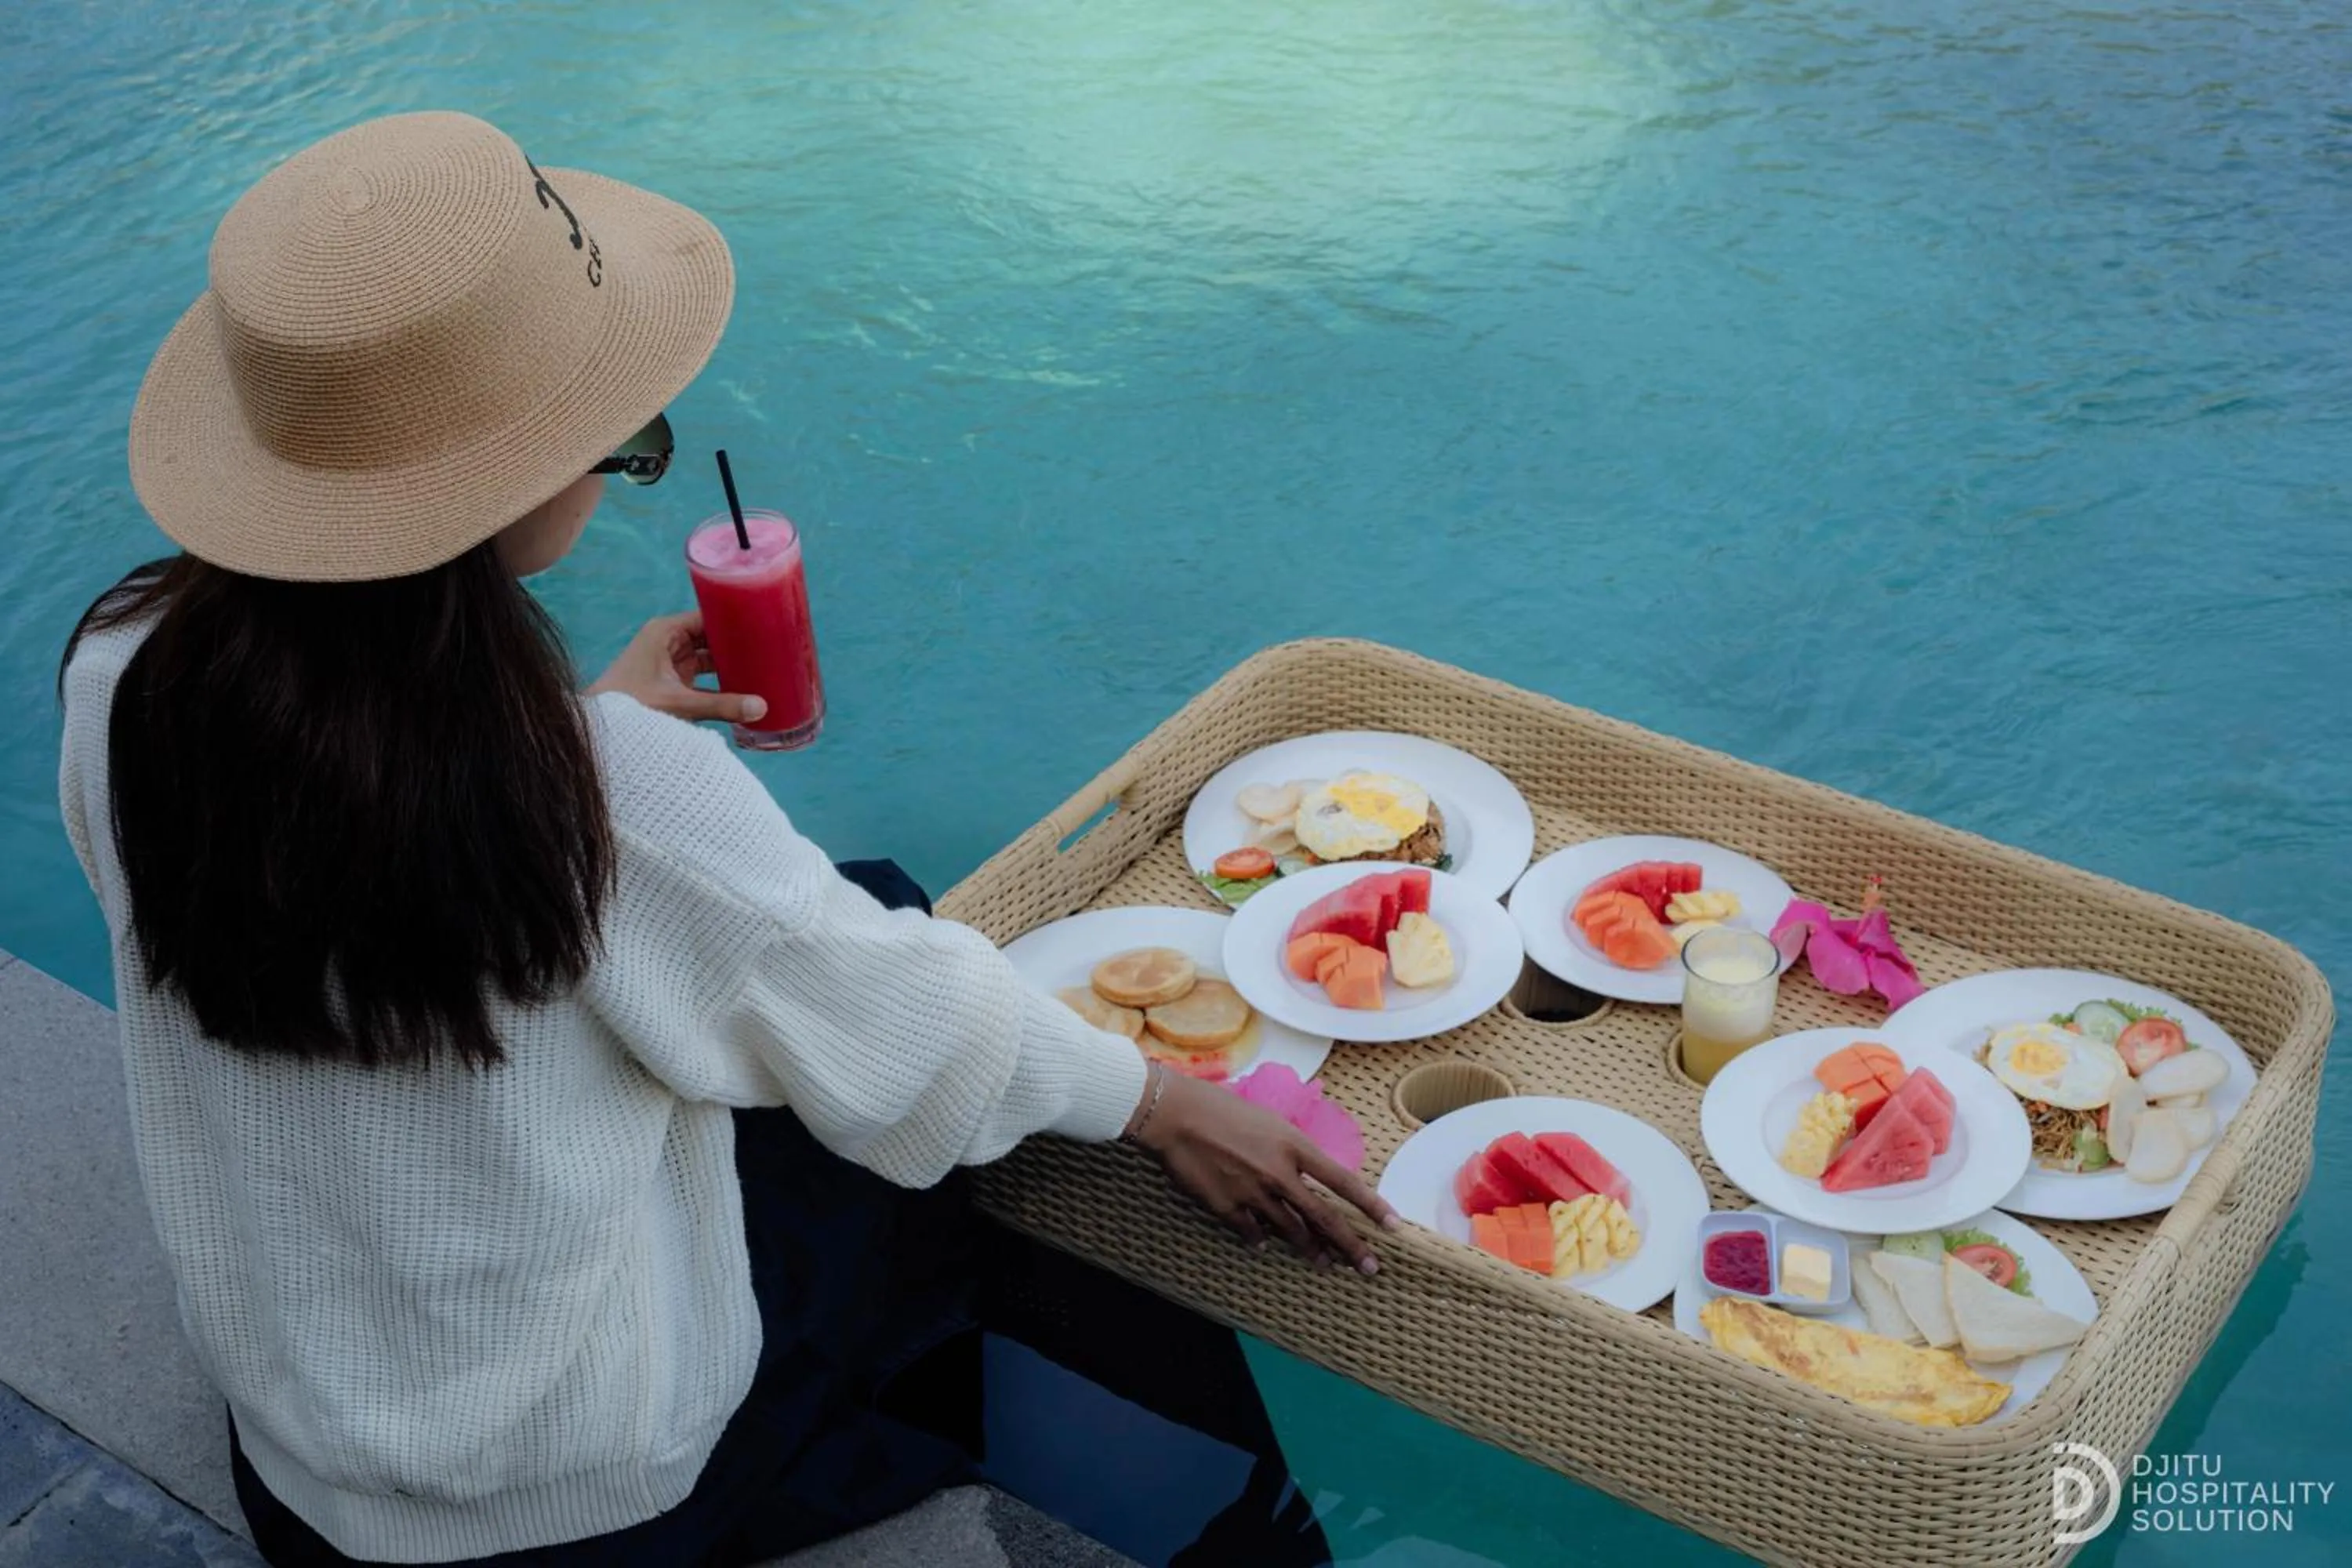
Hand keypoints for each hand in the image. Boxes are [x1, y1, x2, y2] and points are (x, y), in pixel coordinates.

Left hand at [587, 611, 766, 727]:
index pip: (708, 615)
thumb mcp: (678, 703)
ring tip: (765, 665)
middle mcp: (669, 642)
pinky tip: (744, 687)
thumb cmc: (629, 706)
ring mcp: (671, 662)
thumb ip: (721, 705)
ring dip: (731, 663)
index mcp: (666, 632)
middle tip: (772, 646)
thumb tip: (761, 707)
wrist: (599, 728)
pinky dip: (722, 681)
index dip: (734, 618)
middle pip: (712, 636)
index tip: (764, 622)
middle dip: (738, 643)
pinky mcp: (673, 682)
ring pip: (710, 657)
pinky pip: (705, 676)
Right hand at [1131, 1069, 1399, 1271]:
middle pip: (1325, 1218)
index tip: (1394, 1226)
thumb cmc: (1221, 1108)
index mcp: (1295, 1146)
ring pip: (1292, 1232)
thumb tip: (1301, 1174)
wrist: (1176, 1115)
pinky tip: (1264, 1247)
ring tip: (1325, 1265)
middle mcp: (1280, 1174)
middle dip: (1351, 1246)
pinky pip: (1252, 1234)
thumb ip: (1290, 1149)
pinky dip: (1260, 1241)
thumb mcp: (1268, 1120)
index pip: (1344, 1182)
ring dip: (1311, 1251)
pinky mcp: (1227, 1208)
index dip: (1372, 1206)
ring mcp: (1254, 1194)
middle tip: (1369, 1267)